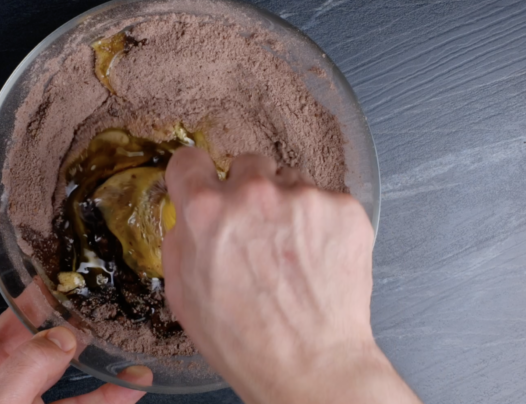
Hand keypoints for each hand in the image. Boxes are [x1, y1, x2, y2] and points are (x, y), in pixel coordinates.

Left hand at [0, 194, 152, 403]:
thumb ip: (24, 372)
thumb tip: (64, 337)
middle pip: (17, 317)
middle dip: (44, 287)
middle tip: (72, 255)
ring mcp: (18, 401)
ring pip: (58, 359)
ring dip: (87, 340)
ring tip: (114, 314)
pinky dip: (108, 396)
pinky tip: (134, 386)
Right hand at [163, 149, 420, 403]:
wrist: (311, 365)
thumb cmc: (243, 340)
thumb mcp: (183, 293)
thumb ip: (181, 239)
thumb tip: (187, 213)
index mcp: (206, 212)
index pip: (189, 160)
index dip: (194, 176)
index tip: (203, 185)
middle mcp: (254, 194)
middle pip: (246, 165)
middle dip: (246, 192)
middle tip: (255, 231)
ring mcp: (303, 197)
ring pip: (289, 181)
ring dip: (286, 206)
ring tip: (290, 253)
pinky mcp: (343, 207)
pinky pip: (324, 199)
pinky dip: (321, 222)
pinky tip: (317, 258)